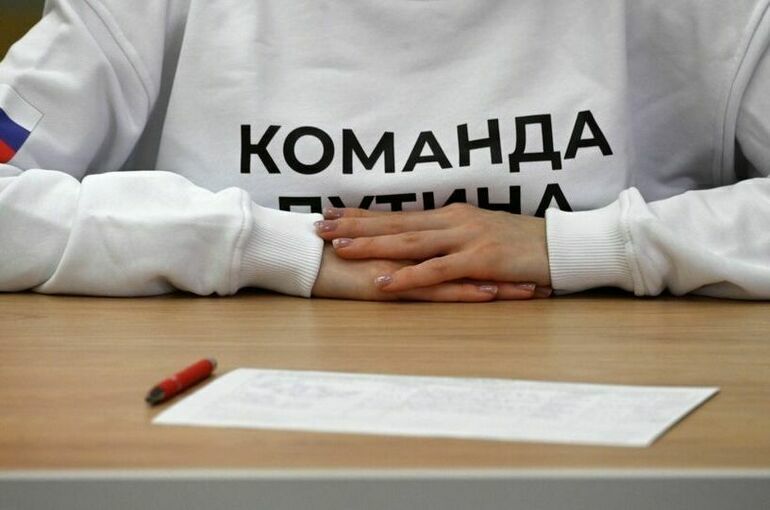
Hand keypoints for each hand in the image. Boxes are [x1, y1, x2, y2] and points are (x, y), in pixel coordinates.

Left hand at [314, 203, 551, 294]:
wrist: (562, 246)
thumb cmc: (523, 244)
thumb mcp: (483, 234)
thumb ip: (453, 238)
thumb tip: (426, 243)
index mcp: (452, 215)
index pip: (399, 213)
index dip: (364, 214)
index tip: (333, 213)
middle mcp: (454, 222)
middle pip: (396, 223)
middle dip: (355, 226)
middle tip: (320, 226)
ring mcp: (466, 239)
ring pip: (409, 242)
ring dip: (372, 246)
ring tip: (339, 249)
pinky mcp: (480, 260)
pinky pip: (437, 270)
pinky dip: (408, 277)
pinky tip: (385, 283)